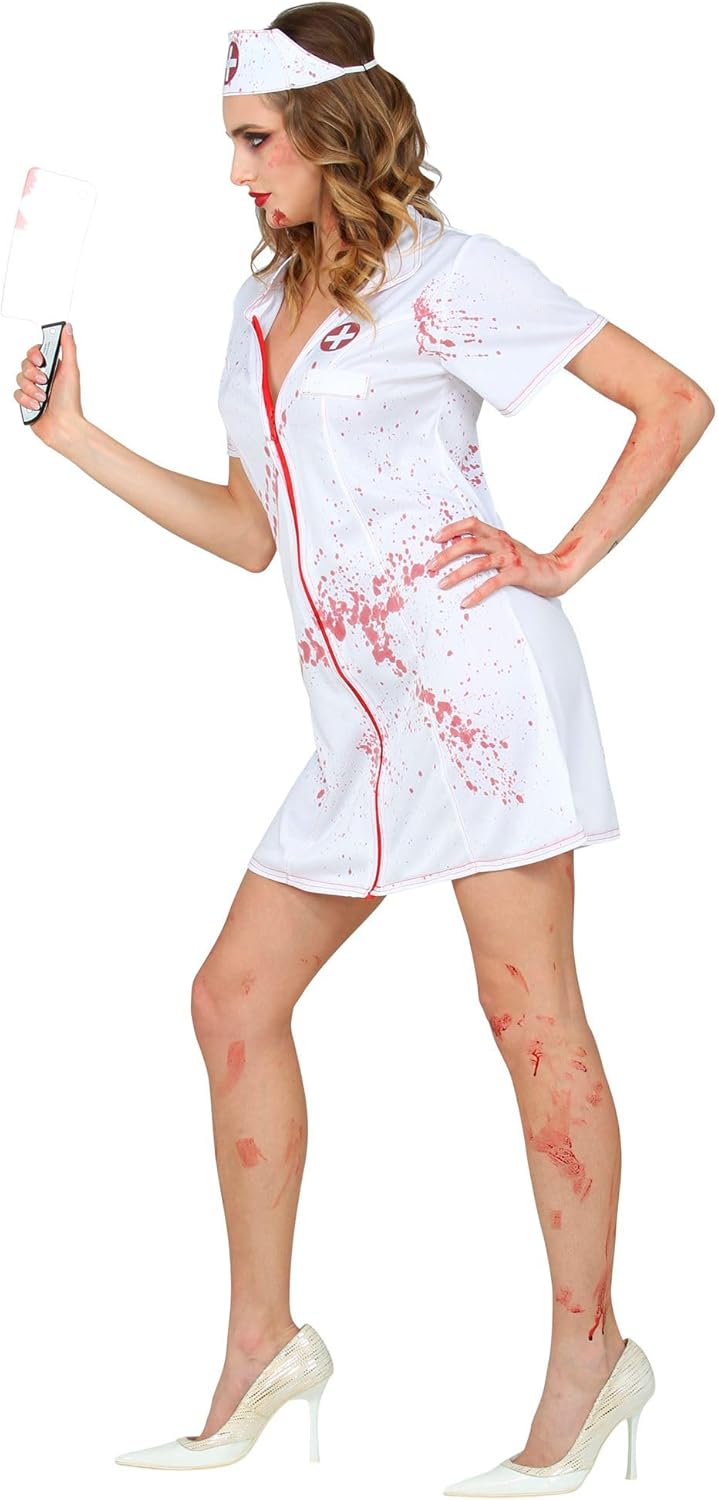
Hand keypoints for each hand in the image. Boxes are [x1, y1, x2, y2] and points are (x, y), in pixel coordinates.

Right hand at [13, 323, 84, 448]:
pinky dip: (27, 400)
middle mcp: (42, 377)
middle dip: (33, 374)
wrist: (63, 427)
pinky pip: (17, 394)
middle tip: (45, 382)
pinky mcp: (26, 401)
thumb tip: (67, 327)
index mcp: (53, 368)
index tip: (41, 360)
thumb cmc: (70, 402)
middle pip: (24, 364)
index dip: (34, 354)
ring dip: (32, 390)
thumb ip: (68, 347)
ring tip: (44, 398)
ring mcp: (33, 390)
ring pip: (19, 379)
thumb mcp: (71, 370)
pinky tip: (37, 406)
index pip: (35, 352)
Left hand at [426, 516, 567, 605]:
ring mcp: (510, 557)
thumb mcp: (507, 548)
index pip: (472, 523)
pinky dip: (477, 594)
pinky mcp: (517, 573)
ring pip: (477, 563)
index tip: (435, 539)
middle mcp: (502, 543)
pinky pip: (492, 583)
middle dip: (446, 555)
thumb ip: (489, 545)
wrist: (556, 571)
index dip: (452, 528)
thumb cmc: (528, 562)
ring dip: (456, 574)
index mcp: (498, 534)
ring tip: (441, 585)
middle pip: (469, 543)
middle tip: (430, 567)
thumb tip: (462, 549)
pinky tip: (465, 603)